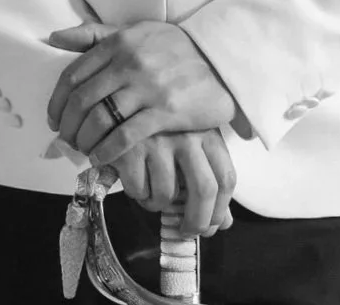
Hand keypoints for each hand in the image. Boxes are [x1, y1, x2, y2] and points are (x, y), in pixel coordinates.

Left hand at [46, 21, 239, 160]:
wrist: (223, 57)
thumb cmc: (175, 46)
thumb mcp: (135, 31)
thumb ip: (94, 34)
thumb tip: (54, 38)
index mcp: (118, 43)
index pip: (73, 75)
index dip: (57, 101)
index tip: (53, 118)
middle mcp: (128, 63)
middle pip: (82, 100)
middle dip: (68, 125)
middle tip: (66, 139)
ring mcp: (147, 88)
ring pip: (100, 119)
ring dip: (85, 140)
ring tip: (82, 150)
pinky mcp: (166, 111)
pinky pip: (126, 135)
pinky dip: (107, 150)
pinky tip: (101, 157)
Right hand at [107, 128, 236, 238]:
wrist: (114, 107)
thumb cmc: (158, 132)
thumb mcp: (189, 146)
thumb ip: (208, 180)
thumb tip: (223, 223)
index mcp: (206, 133)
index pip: (225, 178)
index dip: (219, 210)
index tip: (210, 227)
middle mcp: (185, 134)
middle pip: (203, 189)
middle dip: (196, 221)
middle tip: (186, 232)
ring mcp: (157, 140)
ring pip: (166, 194)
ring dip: (157, 205)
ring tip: (149, 195)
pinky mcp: (129, 147)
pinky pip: (138, 189)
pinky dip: (136, 194)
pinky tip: (133, 181)